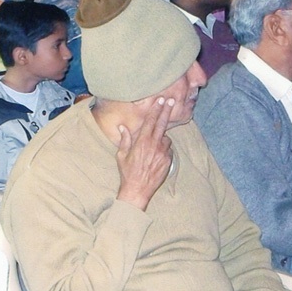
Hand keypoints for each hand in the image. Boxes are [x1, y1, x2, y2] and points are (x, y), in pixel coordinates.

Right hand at [115, 97, 173, 211]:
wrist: (138, 190)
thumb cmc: (127, 172)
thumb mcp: (121, 155)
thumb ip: (125, 139)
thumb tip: (122, 127)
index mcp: (142, 141)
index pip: (150, 121)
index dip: (156, 109)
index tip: (160, 100)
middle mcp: (154, 145)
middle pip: (162, 124)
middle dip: (166, 111)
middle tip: (170, 101)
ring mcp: (163, 153)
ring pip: (166, 138)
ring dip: (162, 137)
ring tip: (153, 146)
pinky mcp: (168, 161)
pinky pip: (168, 150)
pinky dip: (164, 149)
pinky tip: (156, 156)